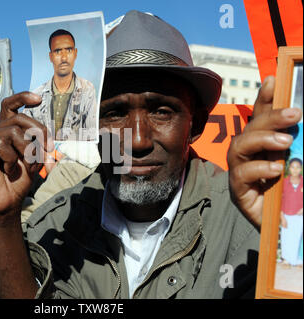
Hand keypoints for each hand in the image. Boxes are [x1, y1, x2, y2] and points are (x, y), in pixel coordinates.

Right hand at [0, 92, 52, 218]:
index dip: (23, 97)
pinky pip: (2, 145)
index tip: (38, 100)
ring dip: (27, 151)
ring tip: (25, 166)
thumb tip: (43, 129)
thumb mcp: (32, 158)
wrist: (5, 204)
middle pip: (19, 118)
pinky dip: (11, 159)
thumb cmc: (17, 182)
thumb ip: (35, 141)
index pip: (10, 106)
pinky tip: (9, 171)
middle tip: (48, 150)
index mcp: (6, 132)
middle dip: (39, 132)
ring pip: (13, 132)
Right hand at [227, 76, 301, 229]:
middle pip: (251, 128)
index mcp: (268, 146)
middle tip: (295, 114)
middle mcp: (252, 156)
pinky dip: (258, 169)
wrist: (293, 230)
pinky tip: (275, 169)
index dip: (266, 98)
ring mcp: (243, 173)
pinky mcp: (240, 192)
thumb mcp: (303, 165)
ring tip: (285, 142)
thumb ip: (301, 148)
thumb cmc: (300, 197)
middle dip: (270, 117)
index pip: (263, 118)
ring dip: (261, 139)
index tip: (274, 79)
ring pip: (239, 146)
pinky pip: (241, 174)